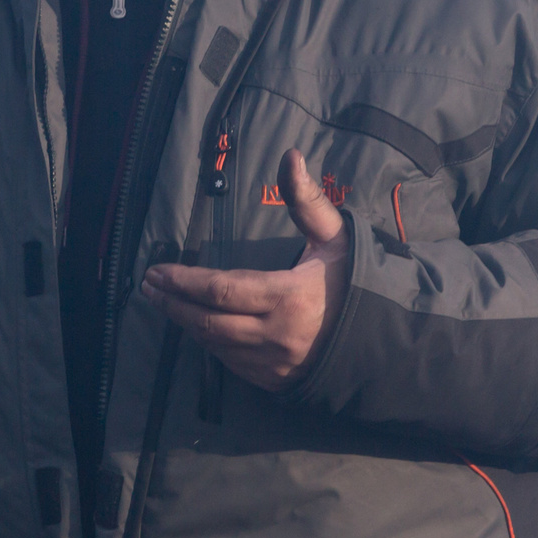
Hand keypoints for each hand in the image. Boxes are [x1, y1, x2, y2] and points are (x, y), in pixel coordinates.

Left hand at [137, 148, 350, 388]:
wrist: (388, 338)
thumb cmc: (358, 283)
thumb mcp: (336, 238)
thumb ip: (307, 200)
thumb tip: (290, 156)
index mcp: (287, 296)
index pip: (220, 290)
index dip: (183, 281)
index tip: (156, 271)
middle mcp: (276, 334)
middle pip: (207, 321)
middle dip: (173, 304)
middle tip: (149, 288)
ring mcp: (274, 362)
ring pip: (215, 345)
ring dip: (185, 325)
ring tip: (165, 303)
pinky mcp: (275, 380)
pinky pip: (232, 364)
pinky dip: (210, 345)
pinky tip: (198, 327)